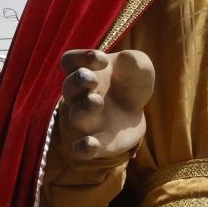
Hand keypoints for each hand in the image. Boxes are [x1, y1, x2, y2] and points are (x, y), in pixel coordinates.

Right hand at [58, 46, 154, 160]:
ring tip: (97, 101)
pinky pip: (82, 148)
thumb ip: (136, 61)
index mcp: (85, 72)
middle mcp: (79, 96)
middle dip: (78, 81)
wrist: (134, 112)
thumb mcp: (138, 68)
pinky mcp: (97, 143)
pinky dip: (84, 147)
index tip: (102, 59)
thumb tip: (129, 58)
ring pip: (77, 115)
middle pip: (69, 87)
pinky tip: (91, 144)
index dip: (80, 58)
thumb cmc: (129, 83)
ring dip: (84, 108)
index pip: (70, 61)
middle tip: (91, 78)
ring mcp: (86, 120)